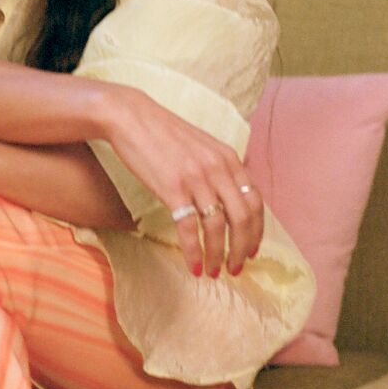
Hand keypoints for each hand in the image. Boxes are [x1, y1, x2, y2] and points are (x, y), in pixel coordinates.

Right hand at [94, 87, 262, 275]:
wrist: (131, 117)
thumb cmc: (163, 133)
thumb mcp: (203, 146)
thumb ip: (220, 168)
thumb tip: (230, 198)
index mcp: (229, 158)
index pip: (255, 202)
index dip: (256, 231)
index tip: (251, 251)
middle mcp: (218, 168)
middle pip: (242, 218)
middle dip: (242, 249)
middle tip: (235, 269)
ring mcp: (196, 178)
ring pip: (218, 227)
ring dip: (218, 255)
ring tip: (213, 271)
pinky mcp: (173, 188)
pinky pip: (189, 228)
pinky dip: (194, 251)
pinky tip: (193, 265)